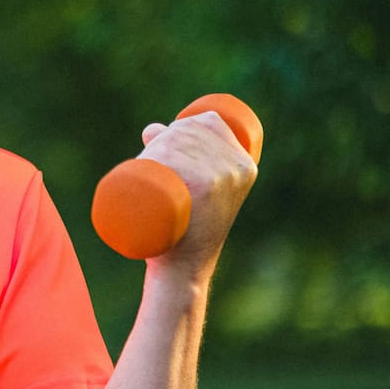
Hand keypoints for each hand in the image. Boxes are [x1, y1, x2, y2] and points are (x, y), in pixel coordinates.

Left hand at [137, 109, 258, 279]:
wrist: (183, 266)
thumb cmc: (185, 227)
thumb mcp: (195, 188)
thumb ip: (180, 153)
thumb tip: (152, 128)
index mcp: (245, 165)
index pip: (211, 121)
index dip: (183, 126)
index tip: (166, 146)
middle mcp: (237, 168)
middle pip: (188, 130)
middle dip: (161, 140)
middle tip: (148, 164)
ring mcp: (221, 176)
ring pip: (173, 142)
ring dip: (151, 151)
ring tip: (144, 173)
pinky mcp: (202, 187)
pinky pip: (171, 155)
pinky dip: (155, 155)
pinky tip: (149, 163)